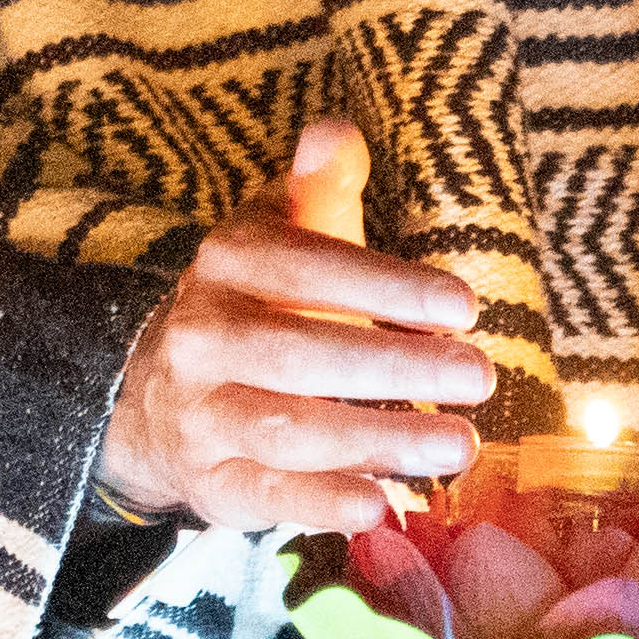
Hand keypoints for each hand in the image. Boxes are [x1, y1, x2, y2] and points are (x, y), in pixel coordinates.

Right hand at [97, 118, 498, 537]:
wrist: (160, 398)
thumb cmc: (258, 306)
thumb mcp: (281, 236)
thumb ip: (319, 189)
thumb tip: (334, 131)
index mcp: (227, 264)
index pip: (305, 268)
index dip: (383, 287)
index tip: (462, 307)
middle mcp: (202, 337)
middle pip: (299, 355)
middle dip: (393, 369)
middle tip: (478, 378)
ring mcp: (202, 415)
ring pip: (290, 430)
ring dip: (379, 441)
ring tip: (458, 445)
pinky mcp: (213, 483)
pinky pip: (270, 495)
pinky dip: (325, 505)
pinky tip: (383, 506)